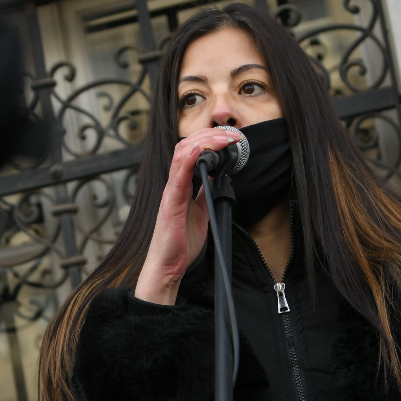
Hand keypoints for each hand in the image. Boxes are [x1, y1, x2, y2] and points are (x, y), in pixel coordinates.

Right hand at [133, 127, 245, 304]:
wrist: (169, 266)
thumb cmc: (181, 241)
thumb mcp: (201, 210)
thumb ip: (206, 191)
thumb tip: (219, 176)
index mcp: (182, 185)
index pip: (193, 150)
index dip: (211, 139)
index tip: (232, 137)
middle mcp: (174, 185)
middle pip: (186, 146)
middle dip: (210, 135)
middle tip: (232, 134)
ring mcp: (170, 193)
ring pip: (181, 156)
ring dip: (203, 143)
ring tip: (223, 139)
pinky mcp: (170, 206)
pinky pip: (177, 179)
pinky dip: (186, 161)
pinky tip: (197, 151)